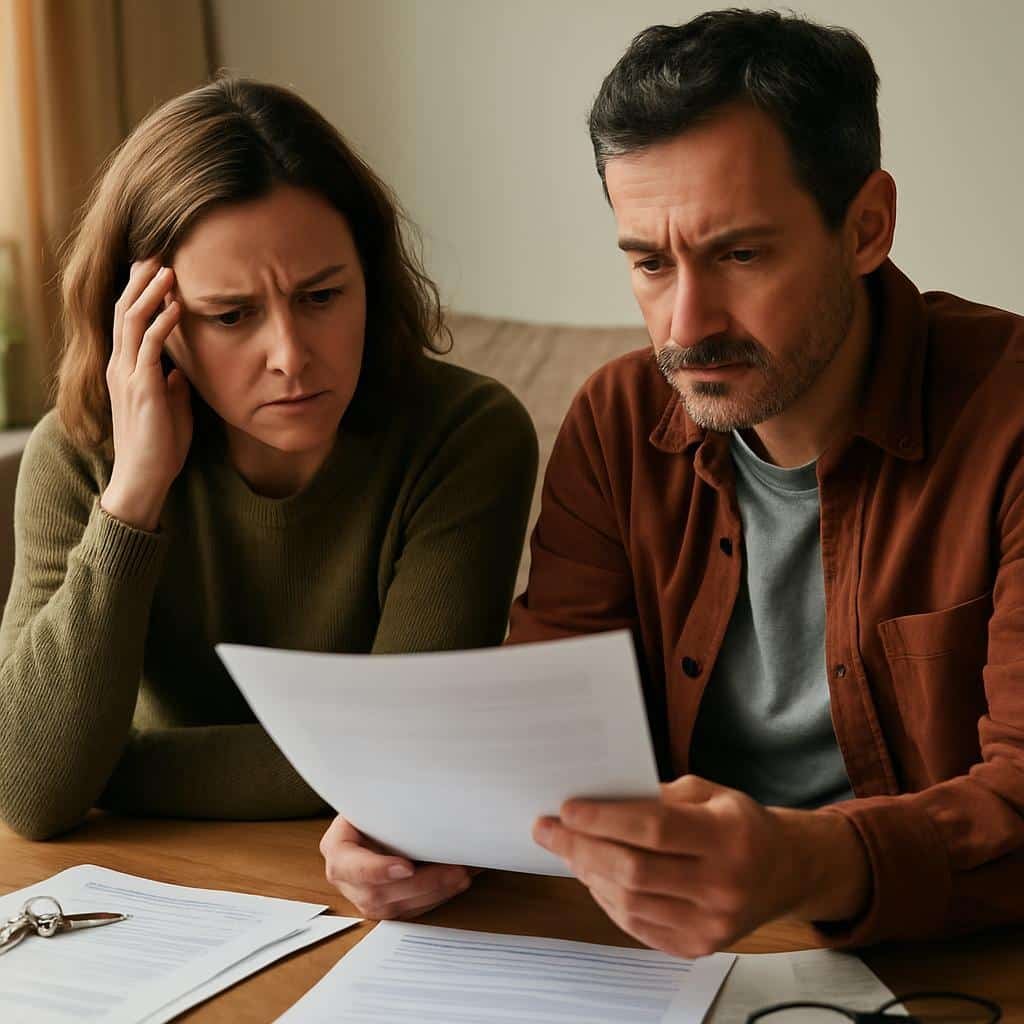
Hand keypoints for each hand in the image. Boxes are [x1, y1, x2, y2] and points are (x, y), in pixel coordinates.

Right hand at [101, 258, 192, 530]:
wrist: (146, 476)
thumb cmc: (161, 444)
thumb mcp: (171, 406)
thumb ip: (173, 384)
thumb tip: (181, 369)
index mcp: (127, 368)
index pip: (129, 319)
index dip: (141, 291)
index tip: (158, 268)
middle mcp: (122, 366)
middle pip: (125, 310)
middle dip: (141, 281)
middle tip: (158, 252)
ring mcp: (128, 376)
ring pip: (132, 322)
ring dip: (151, 294)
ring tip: (168, 269)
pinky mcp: (142, 388)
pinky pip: (149, 348)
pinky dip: (163, 324)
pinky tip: (176, 306)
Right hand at [319, 814, 476, 919]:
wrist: (375, 818)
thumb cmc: (374, 806)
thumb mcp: (372, 799)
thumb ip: (386, 804)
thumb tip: (421, 797)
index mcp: (337, 848)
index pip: (349, 865)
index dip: (377, 870)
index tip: (407, 867)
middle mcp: (346, 879)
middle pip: (378, 893)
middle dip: (422, 884)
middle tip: (454, 871)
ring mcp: (364, 897)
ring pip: (397, 907)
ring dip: (434, 893)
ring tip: (462, 876)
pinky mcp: (385, 906)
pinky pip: (410, 911)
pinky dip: (437, 897)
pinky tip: (456, 883)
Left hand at [533, 775, 869, 958]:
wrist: (784, 871)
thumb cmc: (737, 822)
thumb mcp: (708, 792)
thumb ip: (658, 797)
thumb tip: (596, 800)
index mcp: (728, 837)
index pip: (654, 829)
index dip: (605, 819)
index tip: (567, 809)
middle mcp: (723, 885)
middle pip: (634, 870)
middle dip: (580, 847)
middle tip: (548, 829)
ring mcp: (712, 924)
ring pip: (629, 901)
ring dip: (587, 873)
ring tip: (566, 849)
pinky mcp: (699, 947)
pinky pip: (636, 925)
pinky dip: (606, 899)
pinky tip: (592, 875)